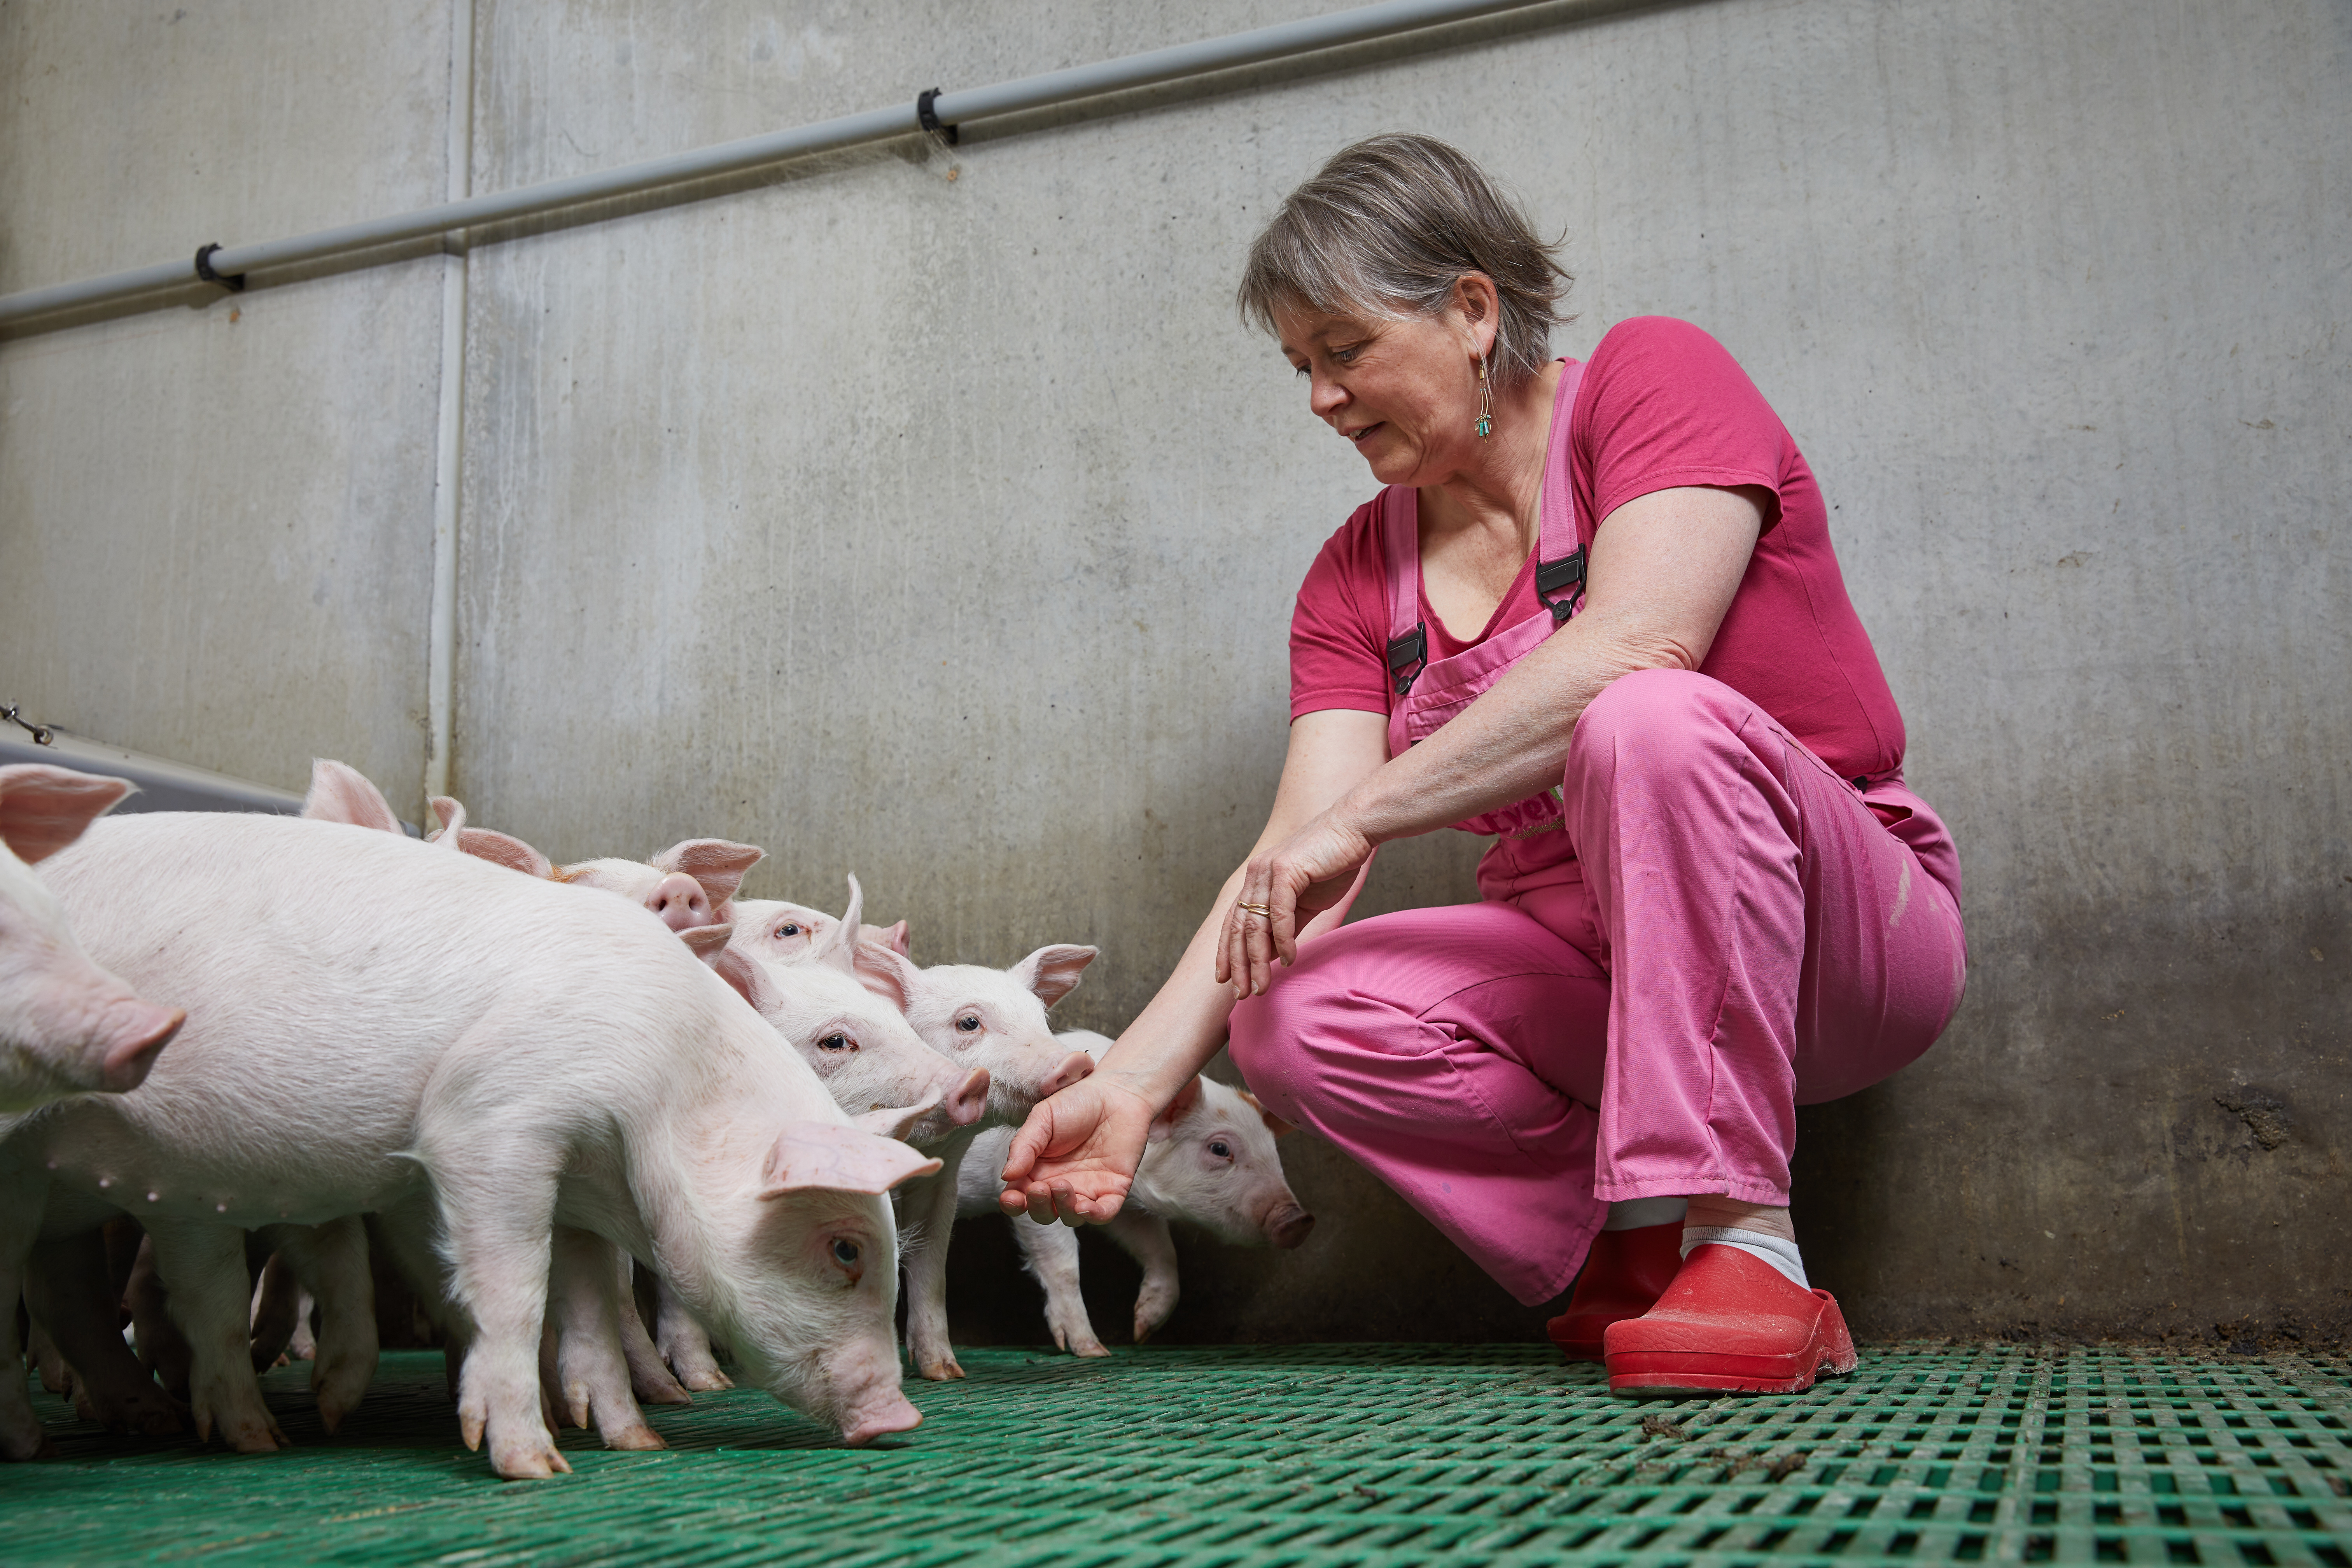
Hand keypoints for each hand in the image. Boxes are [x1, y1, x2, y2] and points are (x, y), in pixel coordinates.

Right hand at [996, 1074, 1157, 1225]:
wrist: (1115, 1091)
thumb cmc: (1076, 1103)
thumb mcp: (1043, 1118)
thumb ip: (1024, 1146)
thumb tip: (1006, 1175)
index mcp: (1038, 1170)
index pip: (1020, 1196)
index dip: (1013, 1203)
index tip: (1012, 1197)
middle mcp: (1060, 1184)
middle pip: (1044, 1212)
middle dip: (1038, 1206)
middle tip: (1040, 1188)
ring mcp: (1087, 1189)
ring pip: (1071, 1217)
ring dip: (1063, 1208)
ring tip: (1061, 1185)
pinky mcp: (1113, 1189)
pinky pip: (1103, 1213)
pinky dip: (1093, 1216)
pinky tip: (1084, 1208)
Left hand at [1218, 807, 1372, 998]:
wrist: (1354, 830)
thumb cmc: (1333, 863)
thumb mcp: (1305, 902)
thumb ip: (1286, 926)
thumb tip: (1271, 956)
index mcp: (1256, 880)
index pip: (1233, 922)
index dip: (1227, 952)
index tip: (1225, 980)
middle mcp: (1255, 874)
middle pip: (1238, 927)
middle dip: (1238, 964)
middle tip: (1241, 993)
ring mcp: (1267, 870)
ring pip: (1255, 924)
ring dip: (1258, 960)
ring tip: (1262, 985)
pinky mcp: (1285, 870)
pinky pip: (1279, 913)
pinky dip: (1282, 939)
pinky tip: (1289, 959)